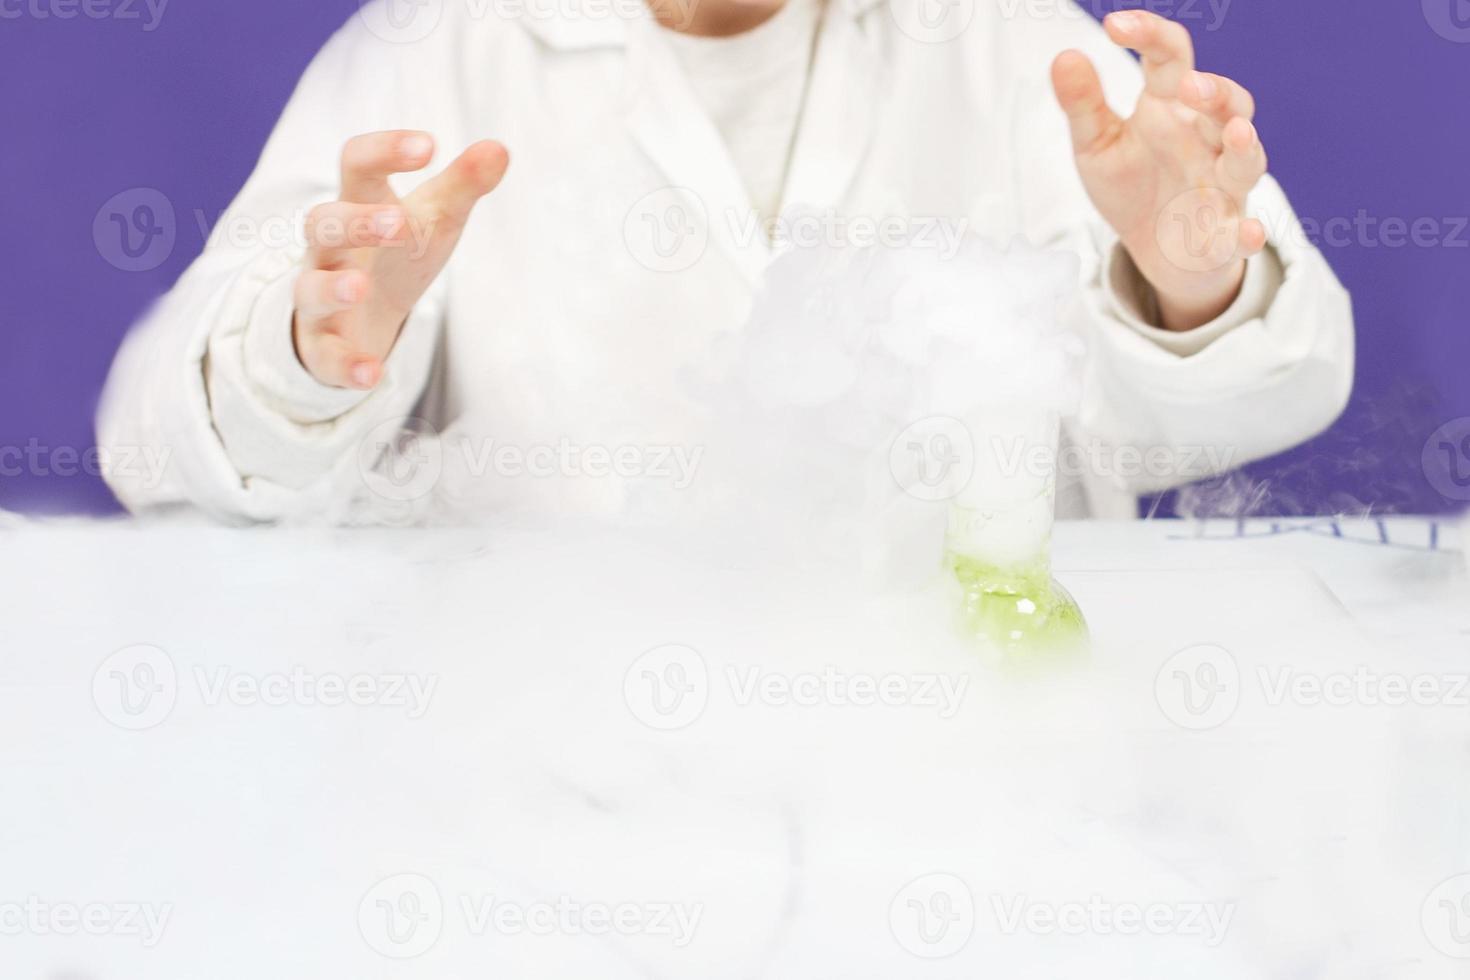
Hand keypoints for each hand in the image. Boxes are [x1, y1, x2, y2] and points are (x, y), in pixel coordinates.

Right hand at [293, 131, 508, 388]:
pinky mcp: (324, 346)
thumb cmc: (399, 254)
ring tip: (361, 286)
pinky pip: (327, 356)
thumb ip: (463, 185)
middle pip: (322, 223)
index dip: (385, 150)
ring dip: (334, 288)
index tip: (429, 145)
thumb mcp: (433, 220)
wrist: (365, 316)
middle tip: (399, 223)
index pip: (356, 164)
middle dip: (356, 221)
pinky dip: (347, 365)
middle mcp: (331, 249)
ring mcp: (321, 298)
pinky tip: (372, 374)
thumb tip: (499, 149)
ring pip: (310, 288)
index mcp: (359, 204)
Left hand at [1051, 10, 1268, 331]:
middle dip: (1215, 92)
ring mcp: (1221, 185)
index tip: (1114, 26)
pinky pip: (1242, 232)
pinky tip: (1251, 231)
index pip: (1171, 58)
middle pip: (1226, 104)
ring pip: (1246, 160)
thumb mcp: (1096, 145)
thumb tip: (1064, 57)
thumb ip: (1083, 105)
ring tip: (1235, 132)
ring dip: (1244, 146)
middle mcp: (1205, 140)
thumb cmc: (1131, 186)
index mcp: (1171, 108)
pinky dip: (1250, 233)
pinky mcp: (1225, 234)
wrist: (1155, 250)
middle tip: (1189, 86)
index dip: (1150, 35)